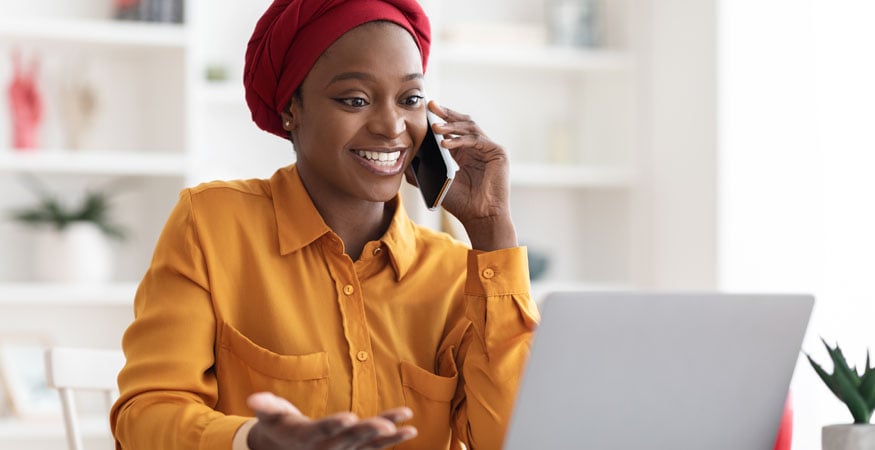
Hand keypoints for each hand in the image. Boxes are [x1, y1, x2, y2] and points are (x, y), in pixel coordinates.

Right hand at [246, 392, 416, 449]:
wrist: (288, 449)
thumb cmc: (280, 426)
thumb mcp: (270, 415)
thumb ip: (265, 406)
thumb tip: (253, 399)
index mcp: (307, 437)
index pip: (322, 431)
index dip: (335, 425)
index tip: (349, 417)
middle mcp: (328, 447)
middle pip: (351, 439)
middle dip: (369, 432)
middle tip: (387, 427)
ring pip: (368, 443)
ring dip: (389, 436)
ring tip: (407, 428)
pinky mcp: (355, 449)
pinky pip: (376, 445)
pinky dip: (393, 439)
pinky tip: (411, 429)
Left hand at [422, 101, 516, 250]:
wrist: (480, 216)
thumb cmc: (460, 203)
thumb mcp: (436, 182)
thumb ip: (421, 170)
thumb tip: (403, 158)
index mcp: (465, 152)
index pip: (452, 130)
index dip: (439, 119)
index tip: (424, 111)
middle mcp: (478, 147)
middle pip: (462, 122)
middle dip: (446, 113)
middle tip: (431, 105)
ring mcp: (489, 148)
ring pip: (469, 128)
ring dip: (451, 125)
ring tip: (434, 126)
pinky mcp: (498, 152)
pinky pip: (477, 140)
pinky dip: (460, 140)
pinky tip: (444, 143)